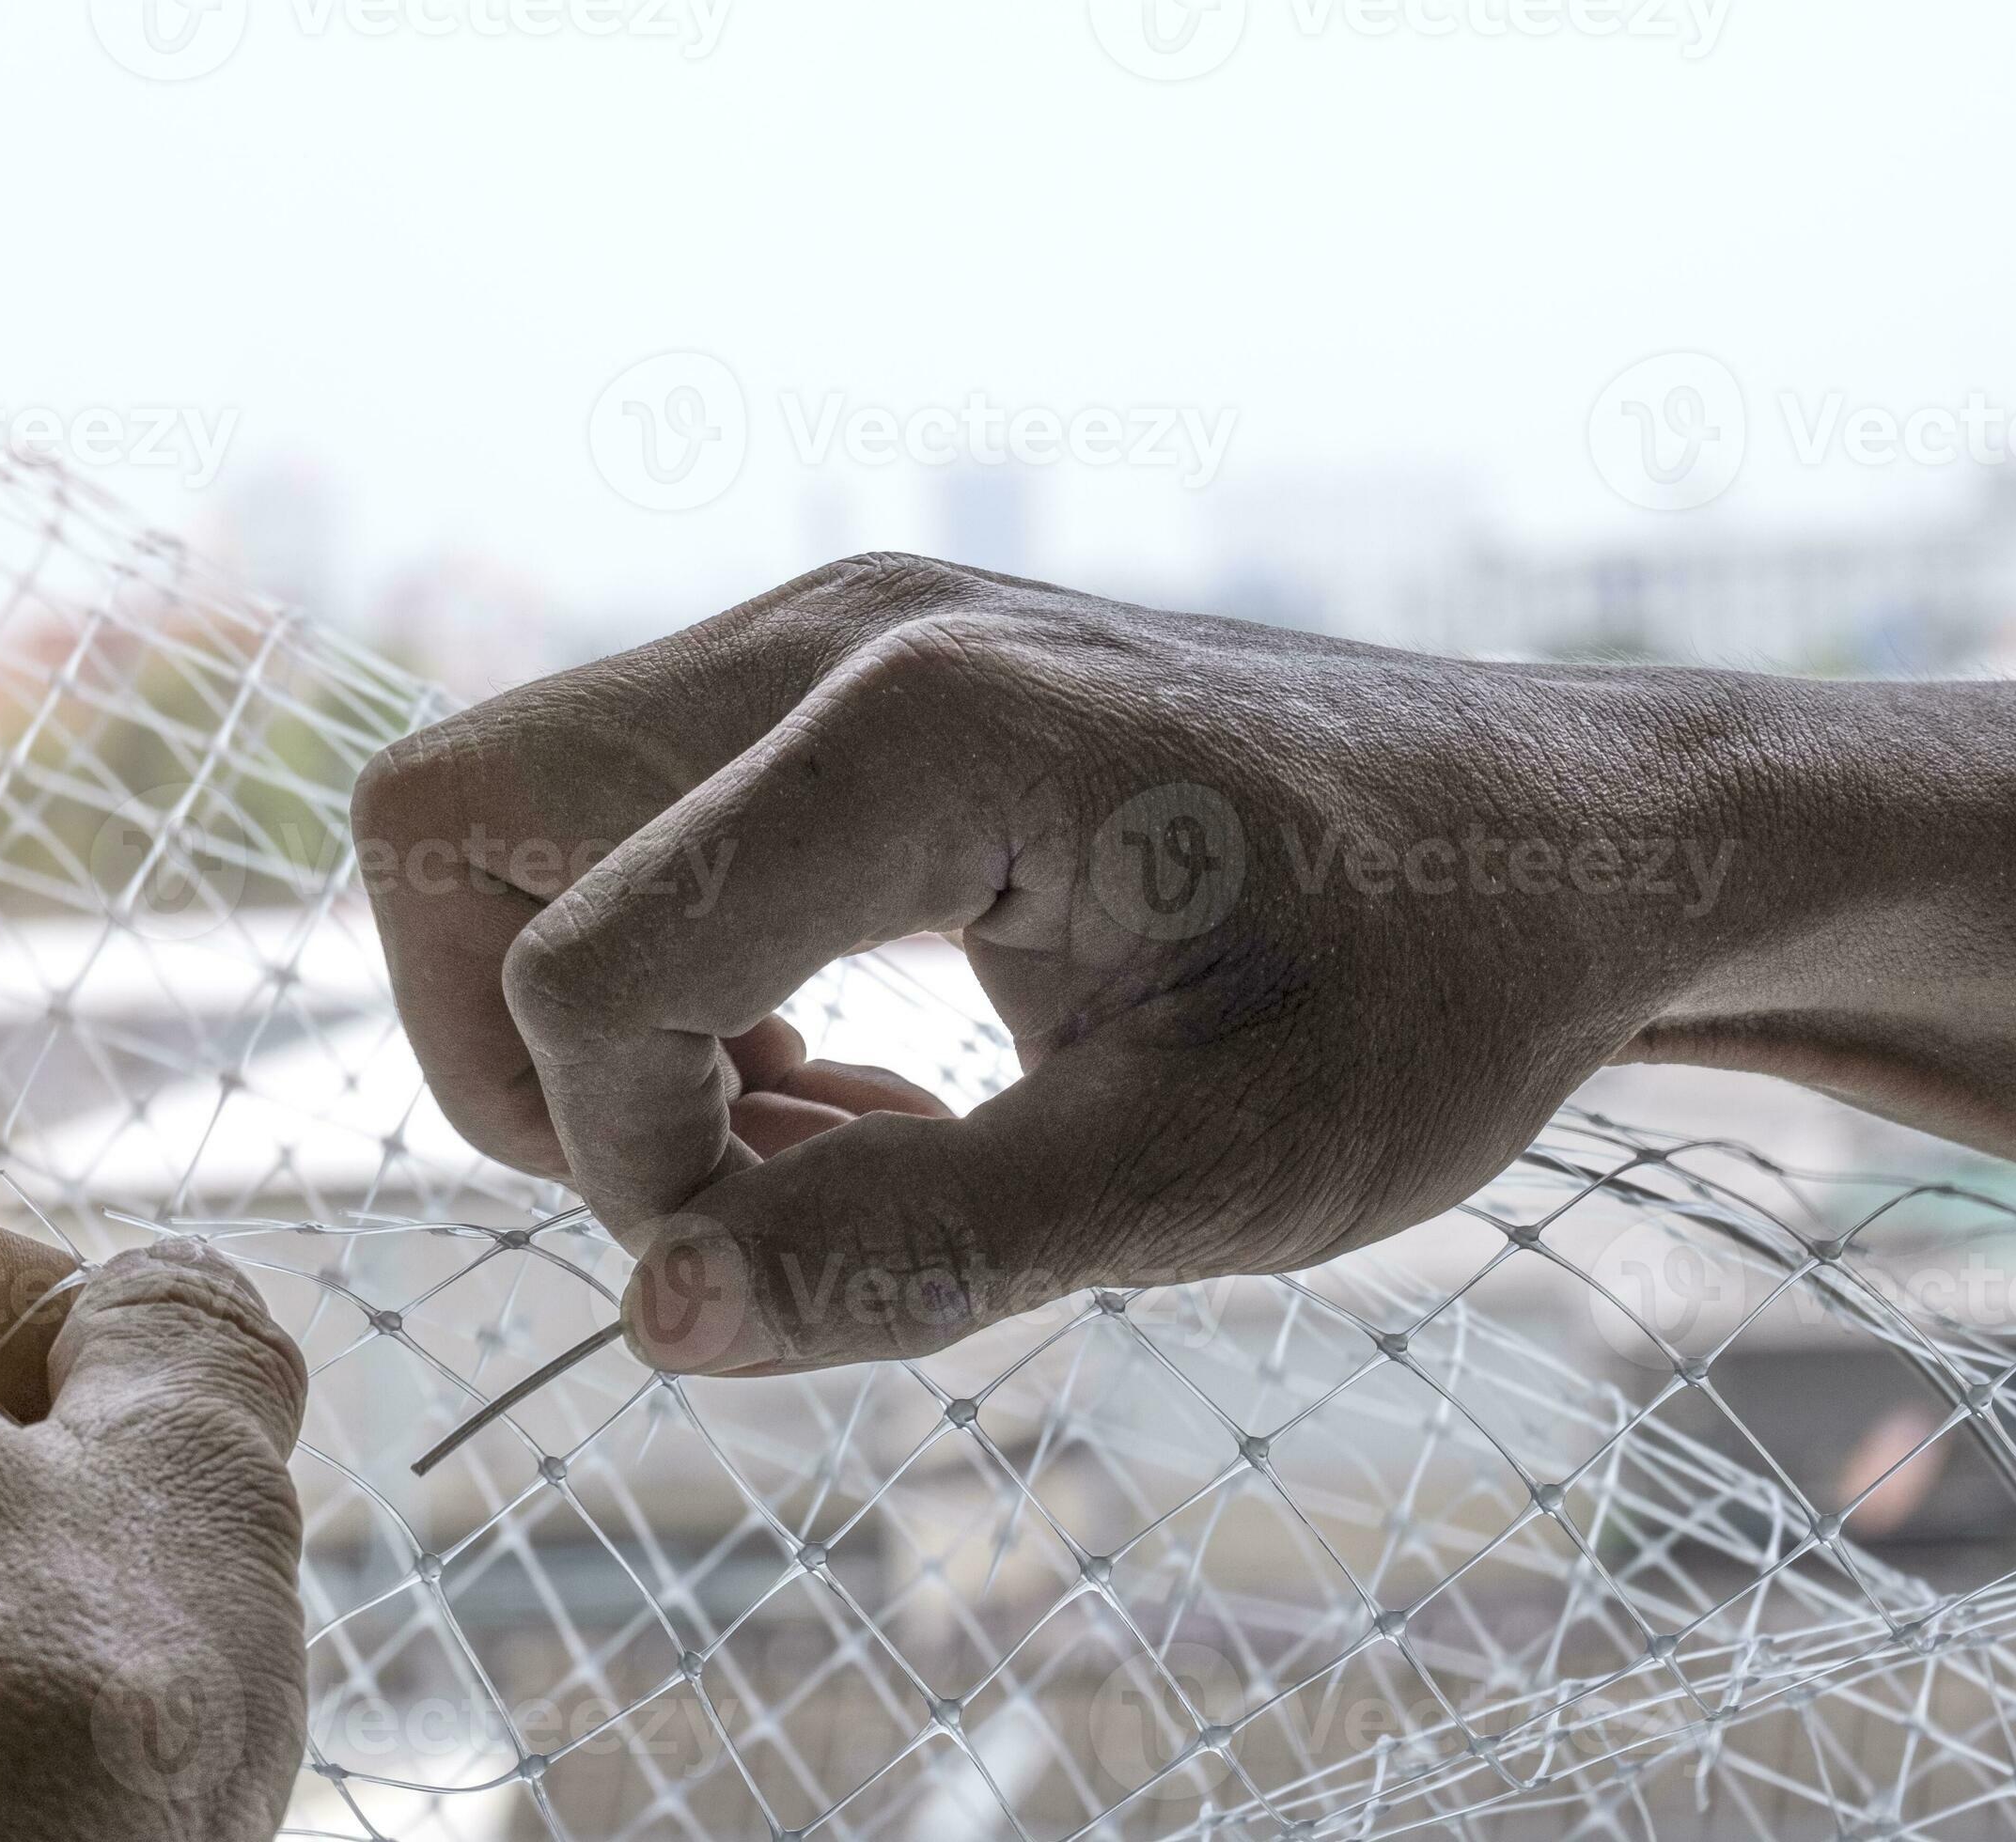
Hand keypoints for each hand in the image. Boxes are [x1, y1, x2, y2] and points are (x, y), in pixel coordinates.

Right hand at [356, 554, 2015, 1373]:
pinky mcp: (856, 674)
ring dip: (607, 1020)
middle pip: (453, 824)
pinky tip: (855, 1072)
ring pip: (519, 814)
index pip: (579, 967)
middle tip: (743, 1176)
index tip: (808, 1250)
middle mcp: (834, 635)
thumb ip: (919, 1252)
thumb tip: (650, 1318)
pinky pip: (633, 818)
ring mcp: (834, 631)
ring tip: (829, 1136)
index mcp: (920, 731)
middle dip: (528, 1059)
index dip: (635, 1168)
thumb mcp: (1207, 1174)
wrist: (1563, 837)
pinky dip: (673, 972)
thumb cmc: (1427, 993)